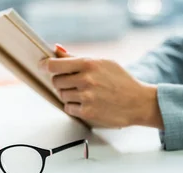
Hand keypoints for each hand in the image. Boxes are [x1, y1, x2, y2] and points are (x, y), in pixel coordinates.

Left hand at [41, 45, 163, 128]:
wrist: (139, 102)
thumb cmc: (123, 81)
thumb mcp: (104, 63)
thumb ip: (78, 58)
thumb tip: (57, 50)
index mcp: (89, 64)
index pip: (55, 64)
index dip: (46, 66)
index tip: (43, 67)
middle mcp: (86, 79)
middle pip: (56, 81)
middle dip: (62, 82)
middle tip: (74, 83)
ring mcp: (86, 97)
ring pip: (62, 95)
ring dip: (69, 95)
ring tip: (86, 94)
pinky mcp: (88, 112)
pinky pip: (68, 108)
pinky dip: (74, 107)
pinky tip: (87, 103)